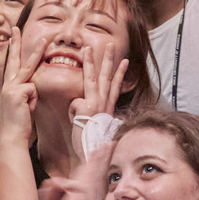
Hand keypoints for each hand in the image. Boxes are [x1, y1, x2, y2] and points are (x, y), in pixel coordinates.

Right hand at [0, 27, 45, 145]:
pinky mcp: (16, 93)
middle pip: (15, 59)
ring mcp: (10, 88)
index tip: (14, 35)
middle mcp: (8, 85)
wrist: (12, 137)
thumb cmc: (19, 123)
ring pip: (28, 69)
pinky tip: (28, 110)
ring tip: (45, 39)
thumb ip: (26, 92)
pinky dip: (33, 102)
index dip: (14, 49)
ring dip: (37, 54)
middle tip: (16, 28)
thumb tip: (31, 87)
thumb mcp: (23, 105)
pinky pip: (33, 90)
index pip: (13, 64)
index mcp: (10, 87)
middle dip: (16, 42)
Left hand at [37, 143, 112, 199]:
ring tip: (107, 145)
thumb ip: (49, 192)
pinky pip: (93, 183)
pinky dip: (98, 170)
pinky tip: (102, 157)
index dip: (87, 165)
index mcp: (73, 199)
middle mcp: (82, 198)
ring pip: (94, 175)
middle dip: (98, 158)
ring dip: (100, 159)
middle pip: (91, 173)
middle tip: (106, 144)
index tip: (94, 153)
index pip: (81, 178)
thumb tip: (55, 180)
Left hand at [69, 44, 128, 158]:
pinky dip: (73, 111)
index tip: (125, 61)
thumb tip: (86, 107)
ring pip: (92, 79)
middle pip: (107, 77)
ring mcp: (96, 104)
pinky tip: (76, 120)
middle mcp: (104, 104)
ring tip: (87, 49)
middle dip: (109, 60)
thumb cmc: (92, 144)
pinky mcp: (86, 108)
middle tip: (111, 45)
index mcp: (107, 108)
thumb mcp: (98, 127)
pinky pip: (75, 104)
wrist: (92, 154)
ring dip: (90, 62)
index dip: (120, 73)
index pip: (115, 87)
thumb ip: (95, 115)